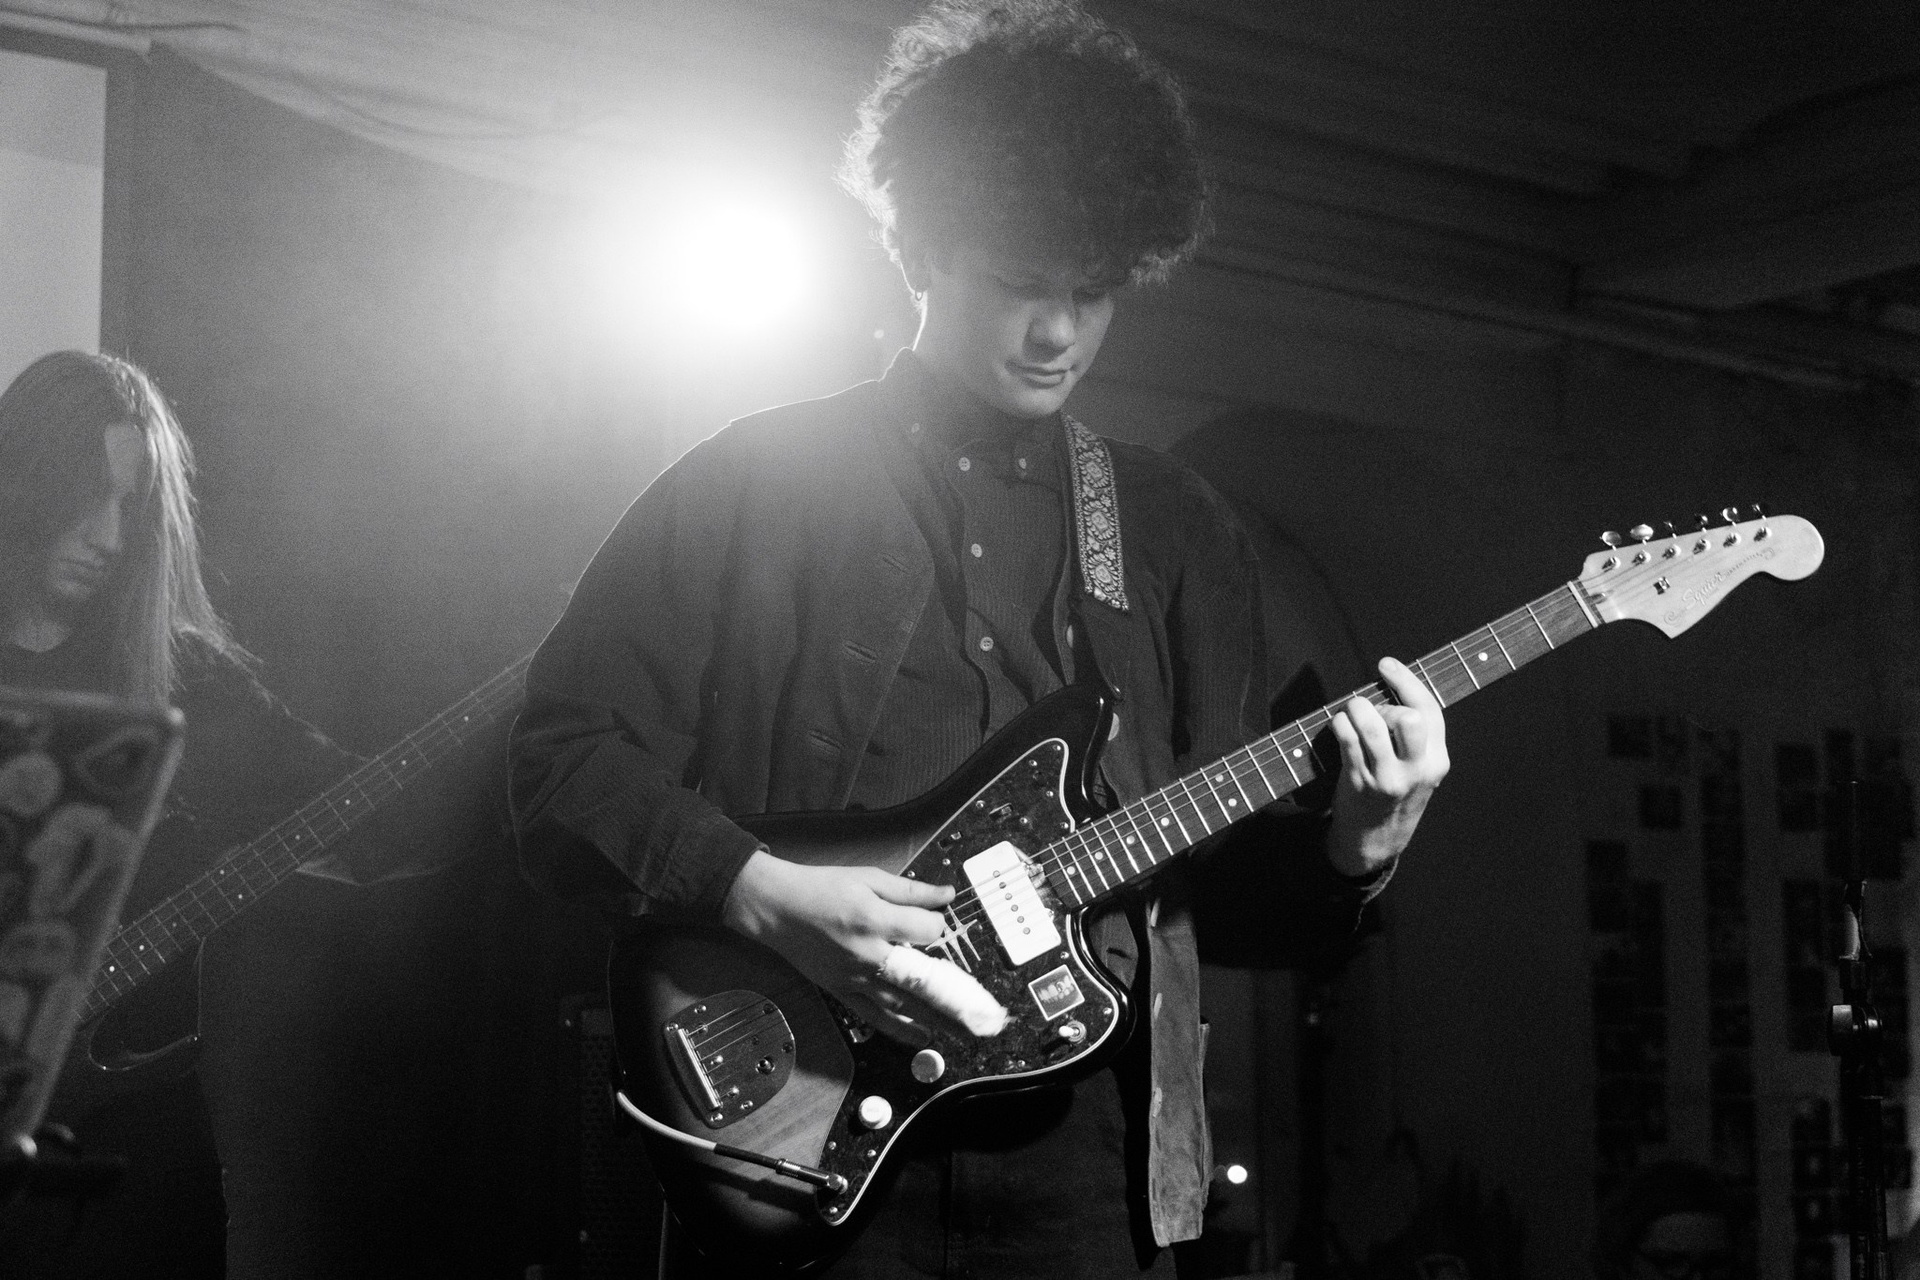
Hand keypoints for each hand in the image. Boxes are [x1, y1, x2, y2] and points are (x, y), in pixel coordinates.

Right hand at [720, 851, 1000, 1042]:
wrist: (775, 908)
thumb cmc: (821, 887)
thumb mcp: (868, 877)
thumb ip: (911, 890)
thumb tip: (948, 895)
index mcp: (874, 918)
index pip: (926, 931)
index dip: (939, 928)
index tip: (938, 925)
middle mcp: (867, 953)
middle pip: (922, 980)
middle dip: (958, 999)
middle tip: (986, 1015)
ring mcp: (854, 977)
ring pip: (903, 1004)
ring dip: (937, 1020)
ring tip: (966, 1032)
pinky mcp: (842, 992)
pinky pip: (876, 1016)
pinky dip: (901, 1029)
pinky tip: (923, 1037)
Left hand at [1326, 656, 1448, 876]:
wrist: (1378, 838)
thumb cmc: (1396, 792)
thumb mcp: (1419, 767)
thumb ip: (1415, 735)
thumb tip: (1389, 688)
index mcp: (1437, 759)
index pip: (1429, 710)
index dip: (1406, 681)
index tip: (1386, 664)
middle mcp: (1417, 769)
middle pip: (1408, 718)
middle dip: (1384, 704)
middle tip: (1372, 710)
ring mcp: (1388, 778)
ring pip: (1372, 726)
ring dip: (1356, 710)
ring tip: (1351, 713)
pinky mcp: (1361, 783)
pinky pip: (1347, 741)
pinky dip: (1340, 724)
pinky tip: (1339, 725)